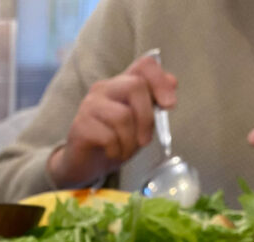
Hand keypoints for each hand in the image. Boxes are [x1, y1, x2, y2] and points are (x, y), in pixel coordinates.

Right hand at [48, 53, 176, 187]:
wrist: (85, 164)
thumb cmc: (114, 141)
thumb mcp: (140, 123)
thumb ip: (153, 103)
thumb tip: (172, 82)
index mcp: (122, 84)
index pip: (144, 65)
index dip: (160, 81)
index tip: (169, 105)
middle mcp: (104, 88)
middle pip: (135, 86)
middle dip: (147, 118)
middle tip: (145, 141)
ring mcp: (90, 105)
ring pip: (123, 115)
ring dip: (130, 141)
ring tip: (126, 151)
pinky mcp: (80, 125)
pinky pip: (108, 136)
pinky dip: (116, 150)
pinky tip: (113, 153)